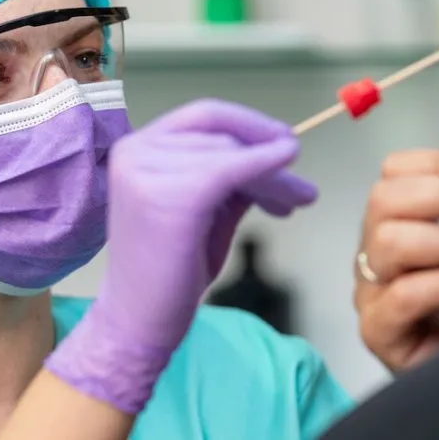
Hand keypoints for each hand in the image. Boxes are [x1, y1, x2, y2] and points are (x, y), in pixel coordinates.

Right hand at [46, 100, 316, 412]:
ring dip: (275, 175)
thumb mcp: (205, 210)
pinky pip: (231, 171)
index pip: (203, 116)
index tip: (285, 141)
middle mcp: (135, 151)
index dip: (250, 123)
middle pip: (222, 135)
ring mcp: (147, 171)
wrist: (138, 323)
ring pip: (232, 153)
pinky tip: (290, 181)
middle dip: (270, 155)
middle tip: (302, 189)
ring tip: (300, 200)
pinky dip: (266, 169)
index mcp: (136, 148)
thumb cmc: (170, 271)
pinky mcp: (170, 196)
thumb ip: (231, 177)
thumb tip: (278, 153)